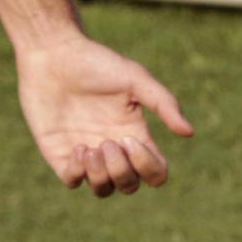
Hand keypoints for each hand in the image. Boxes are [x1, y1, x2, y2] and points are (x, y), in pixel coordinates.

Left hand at [16, 34, 193, 197]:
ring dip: (101, 176)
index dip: (148, 168)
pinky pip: (72, 181)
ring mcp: (85, 152)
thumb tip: (188, 132)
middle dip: (122, 172)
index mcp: (133, 134)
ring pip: (103, 189)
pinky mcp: (58, 150)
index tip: (131, 140)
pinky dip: (78, 174)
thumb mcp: (135, 78)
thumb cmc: (95, 62)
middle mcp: (111, 148)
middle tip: (109, 142)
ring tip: (91, 148)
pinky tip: (78, 148)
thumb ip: (163, 103)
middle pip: (128, 186)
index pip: (154, 173)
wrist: (53, 52)